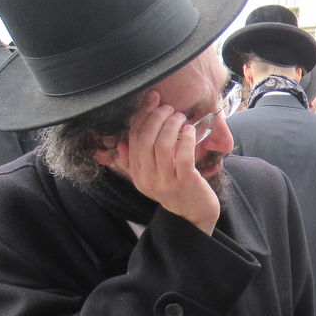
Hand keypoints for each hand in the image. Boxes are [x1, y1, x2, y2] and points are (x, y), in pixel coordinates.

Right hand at [113, 92, 218, 233]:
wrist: (194, 216)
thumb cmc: (175, 190)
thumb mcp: (150, 177)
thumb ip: (135, 161)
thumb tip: (121, 142)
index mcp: (137, 174)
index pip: (133, 138)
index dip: (142, 115)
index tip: (153, 99)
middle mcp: (147, 178)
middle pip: (145, 139)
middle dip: (157, 117)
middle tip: (169, 108)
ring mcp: (166, 182)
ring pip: (162, 145)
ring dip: (172, 125)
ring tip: (180, 117)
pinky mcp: (185, 182)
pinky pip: (182, 155)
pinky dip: (186, 138)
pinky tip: (190, 130)